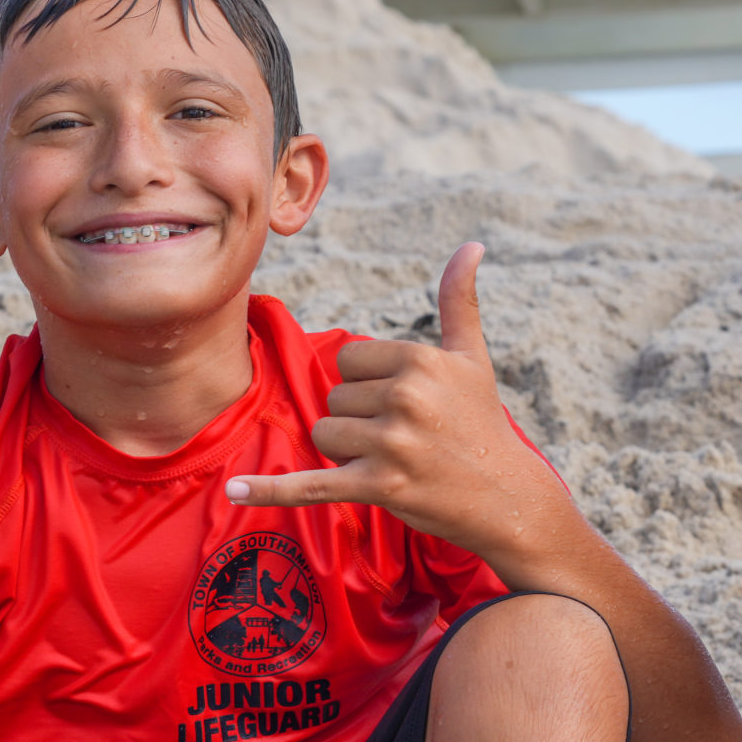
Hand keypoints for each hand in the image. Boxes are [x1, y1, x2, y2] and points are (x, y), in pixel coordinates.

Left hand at [226, 245, 569, 567]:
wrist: (507, 497)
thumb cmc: (482, 422)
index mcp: (419, 359)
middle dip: (360, 421)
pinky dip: (272, 490)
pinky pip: (312, 484)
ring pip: (325, 435)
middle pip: (335, 398)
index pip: (348, 362)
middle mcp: (405, 396)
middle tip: (408, 439)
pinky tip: (234, 492)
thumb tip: (471, 244)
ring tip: (397, 461)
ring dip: (349, 453)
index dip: (370, 385)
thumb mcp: (472, 357)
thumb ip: (460, 300)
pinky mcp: (379, 485)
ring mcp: (392, 443)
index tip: (408, 405)